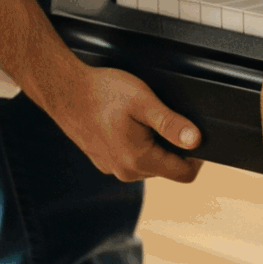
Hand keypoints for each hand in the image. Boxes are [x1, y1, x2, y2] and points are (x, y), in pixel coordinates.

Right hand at [41, 63, 203, 182]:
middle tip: (161, 117)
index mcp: (138, 161)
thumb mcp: (144, 102)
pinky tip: (125, 123)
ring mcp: (112, 168)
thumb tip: (196, 141)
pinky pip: (132, 158)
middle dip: (173, 145)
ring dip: (154, 144)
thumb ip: (172, 123)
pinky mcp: (103, 161)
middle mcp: (125, 172)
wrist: (64, 90)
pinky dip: (137, 143)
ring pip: (150, 163)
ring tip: (140, 118)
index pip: (185, 174)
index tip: (192, 133)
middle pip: (168, 167)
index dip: (198, 155)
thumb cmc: (101, 93)